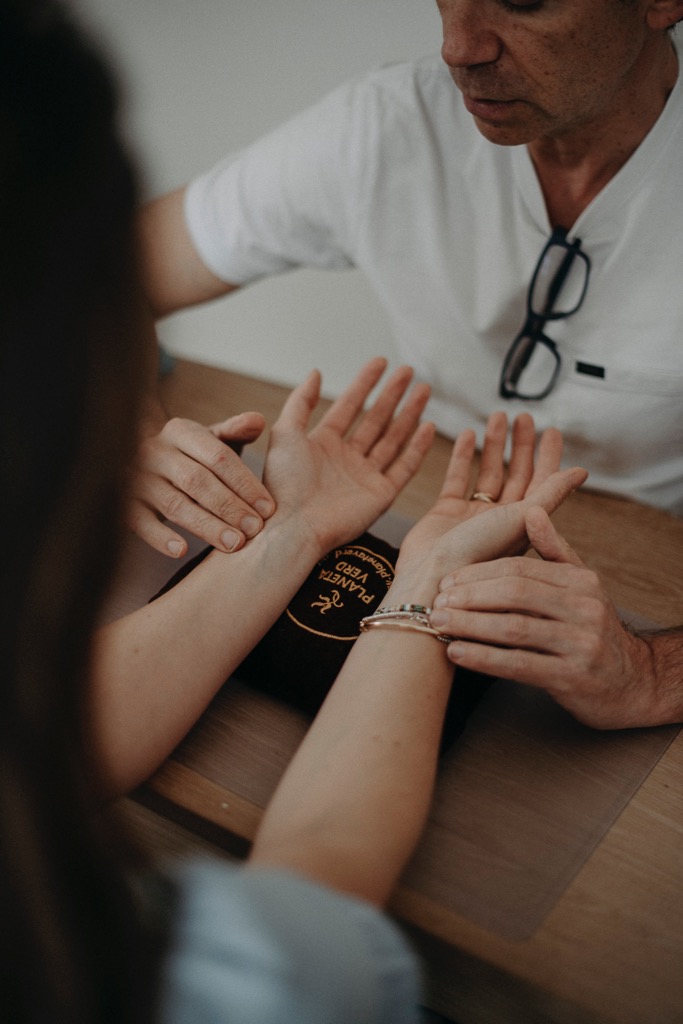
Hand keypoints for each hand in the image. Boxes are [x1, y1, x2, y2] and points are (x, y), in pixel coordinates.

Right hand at [128, 411, 274, 556]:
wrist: (139, 459)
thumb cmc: (189, 454)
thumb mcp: (210, 438)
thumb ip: (235, 431)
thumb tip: (257, 421)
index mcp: (181, 432)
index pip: (218, 456)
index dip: (244, 483)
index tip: (268, 508)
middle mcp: (156, 452)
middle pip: (197, 481)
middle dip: (229, 507)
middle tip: (254, 529)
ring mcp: (137, 478)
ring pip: (174, 504)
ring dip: (206, 526)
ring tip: (233, 544)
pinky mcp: (125, 503)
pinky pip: (140, 522)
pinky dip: (159, 537)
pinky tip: (182, 550)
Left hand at [263, 357, 433, 556]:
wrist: (293, 527)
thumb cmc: (283, 485)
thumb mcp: (285, 434)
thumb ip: (301, 402)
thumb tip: (316, 372)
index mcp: (323, 444)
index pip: (349, 405)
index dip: (365, 383)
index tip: (381, 361)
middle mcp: (346, 459)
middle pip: (375, 419)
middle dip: (392, 394)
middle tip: (409, 371)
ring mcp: (365, 477)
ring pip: (393, 439)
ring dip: (409, 414)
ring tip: (424, 390)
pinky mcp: (380, 496)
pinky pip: (404, 467)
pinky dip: (416, 448)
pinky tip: (426, 427)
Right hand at [397, 411, 566, 572]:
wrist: (431, 579)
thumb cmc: (479, 555)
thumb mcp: (521, 520)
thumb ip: (550, 493)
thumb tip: (582, 471)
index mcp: (523, 525)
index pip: (542, 483)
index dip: (548, 457)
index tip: (552, 431)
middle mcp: (500, 521)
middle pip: (517, 475)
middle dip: (522, 445)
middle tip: (525, 417)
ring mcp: (472, 517)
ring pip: (488, 473)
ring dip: (494, 445)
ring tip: (497, 416)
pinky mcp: (445, 514)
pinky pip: (457, 479)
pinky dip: (463, 458)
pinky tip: (468, 435)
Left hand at [431, 507, 678, 728]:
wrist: (633, 683)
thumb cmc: (593, 631)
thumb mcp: (581, 587)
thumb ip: (554, 551)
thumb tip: (531, 512)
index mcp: (581, 582)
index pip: (520, 569)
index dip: (479, 574)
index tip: (447, 581)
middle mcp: (584, 609)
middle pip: (515, 594)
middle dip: (470, 597)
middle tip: (435, 602)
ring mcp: (581, 644)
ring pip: (514, 629)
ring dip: (470, 626)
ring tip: (438, 625)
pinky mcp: (572, 678)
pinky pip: (519, 665)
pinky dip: (483, 658)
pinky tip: (457, 654)